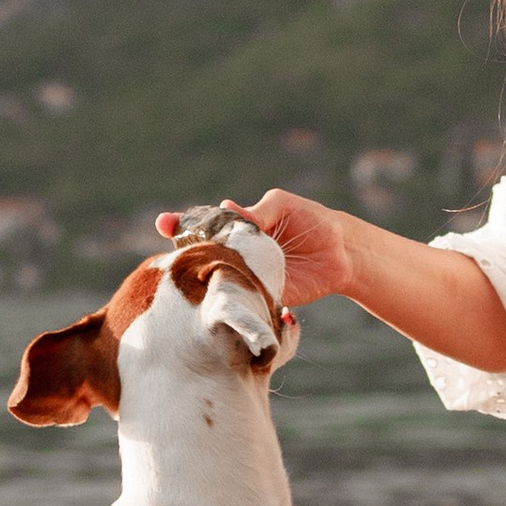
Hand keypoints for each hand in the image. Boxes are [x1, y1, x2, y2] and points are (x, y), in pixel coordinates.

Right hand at [155, 189, 355, 309]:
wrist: (341, 252)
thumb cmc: (311, 221)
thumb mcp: (283, 205)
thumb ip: (256, 211)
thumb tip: (227, 208)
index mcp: (236, 228)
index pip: (202, 225)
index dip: (180, 225)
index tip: (165, 223)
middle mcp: (234, 254)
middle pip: (200, 255)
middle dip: (180, 251)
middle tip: (168, 245)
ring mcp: (244, 277)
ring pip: (216, 280)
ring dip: (202, 279)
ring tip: (192, 268)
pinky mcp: (259, 298)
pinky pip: (240, 300)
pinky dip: (230, 299)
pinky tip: (220, 293)